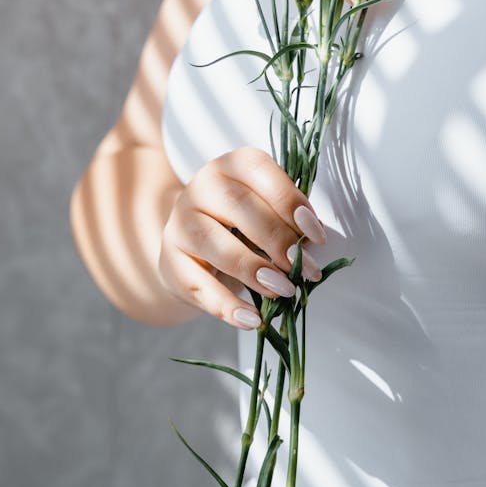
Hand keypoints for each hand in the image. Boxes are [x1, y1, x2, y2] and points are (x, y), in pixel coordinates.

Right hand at [158, 147, 326, 328]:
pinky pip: (197, 284)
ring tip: (283, 291)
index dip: (291, 203)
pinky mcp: (169, 259)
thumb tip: (312, 244)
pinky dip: (227, 306)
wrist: (195, 246)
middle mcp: (202, 187)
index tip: (317, 236)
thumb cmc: (243, 225)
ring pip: (215, 244)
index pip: (261, 175)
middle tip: (306, 270)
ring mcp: (180, 222)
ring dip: (253, 270)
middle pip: (238, 206)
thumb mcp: (267, 211)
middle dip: (277, 241)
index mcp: (233, 166)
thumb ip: (288, 220)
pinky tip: (252, 320)